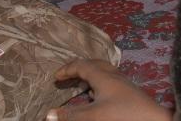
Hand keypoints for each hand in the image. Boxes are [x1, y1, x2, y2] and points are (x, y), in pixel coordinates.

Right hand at [45, 59, 171, 120]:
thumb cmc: (123, 116)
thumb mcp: (94, 117)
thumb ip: (71, 116)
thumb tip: (48, 115)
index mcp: (104, 76)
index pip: (82, 65)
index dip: (67, 69)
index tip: (56, 77)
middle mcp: (115, 77)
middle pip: (95, 65)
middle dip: (79, 69)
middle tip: (68, 77)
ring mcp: (126, 86)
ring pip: (105, 75)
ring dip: (91, 78)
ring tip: (82, 87)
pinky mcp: (132, 96)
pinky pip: (112, 84)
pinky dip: (100, 87)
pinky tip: (100, 100)